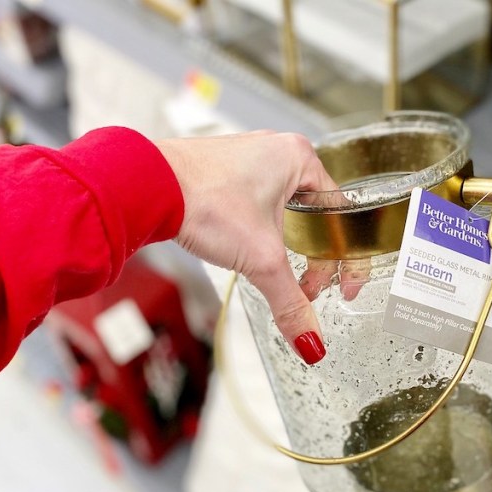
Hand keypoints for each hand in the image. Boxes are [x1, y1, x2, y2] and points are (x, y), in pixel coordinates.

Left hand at [154, 130, 338, 364]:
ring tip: (280, 272)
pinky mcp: (222, 172)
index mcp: (300, 157)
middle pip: (315, 216)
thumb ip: (291, 303)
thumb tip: (311, 340)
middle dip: (314, 256)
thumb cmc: (203, 199)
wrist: (146, 187)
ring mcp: (248, 159)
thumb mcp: (261, 260)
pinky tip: (251, 251)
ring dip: (286, 245)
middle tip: (308, 287)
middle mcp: (277, 151)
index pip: (340, 216)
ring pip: (285, 211)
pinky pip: (258, 206)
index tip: (342, 288)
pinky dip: (261, 233)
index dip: (345, 259)